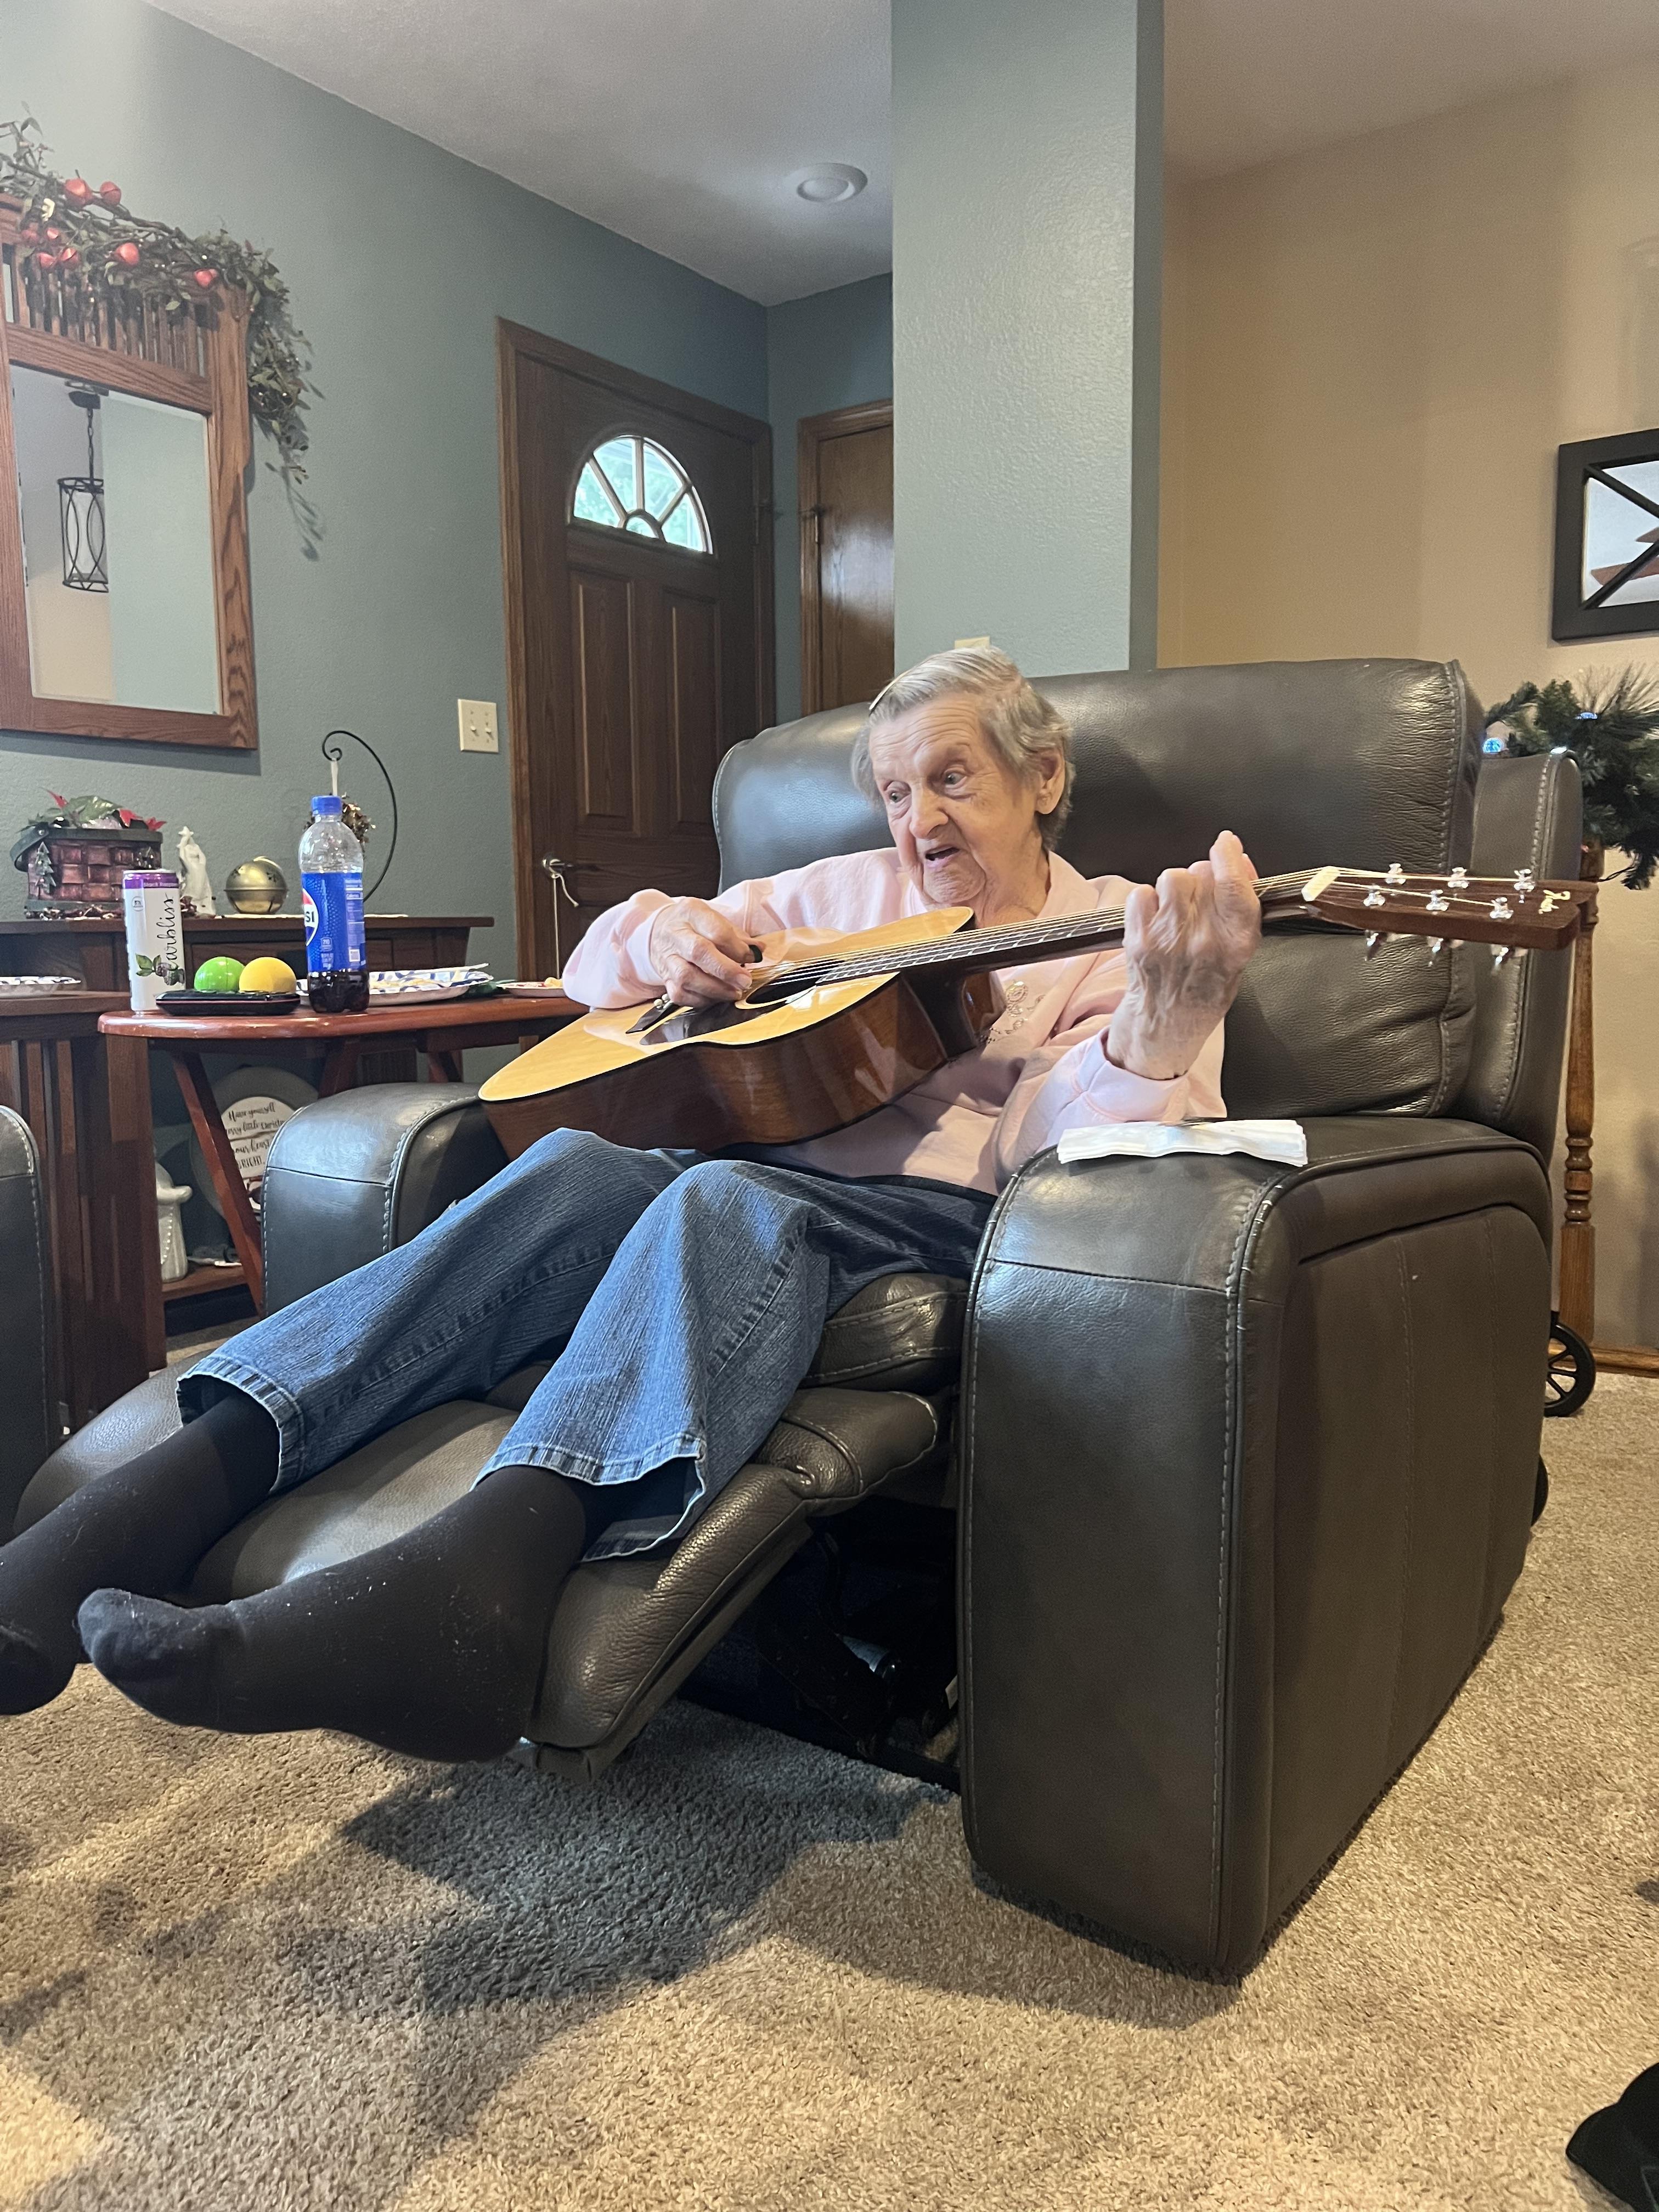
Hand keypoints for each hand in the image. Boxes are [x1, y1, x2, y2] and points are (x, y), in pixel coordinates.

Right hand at [646, 898, 756, 1007]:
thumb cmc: (691, 925)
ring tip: (734, 992)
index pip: (716, 930)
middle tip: (744, 981)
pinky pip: (680, 994)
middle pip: (698, 952)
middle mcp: (676, 934)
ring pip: (687, 977)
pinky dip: (701, 999)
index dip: (737, 948)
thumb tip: (758, 950)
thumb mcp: (713, 918)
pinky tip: (716, 997)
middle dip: (726, 970)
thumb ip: (736, 935)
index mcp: (691, 913)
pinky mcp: (664, 979)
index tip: (752, 957)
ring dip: (715, 989)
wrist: (658, 932)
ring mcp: (667, 957)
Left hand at [1105, 830, 1260, 1080]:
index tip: (1226, 843)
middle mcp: (1203, 940)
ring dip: (1176, 887)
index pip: (1234, 887)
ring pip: (1173, 878)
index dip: (1229, 857)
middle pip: (1202, 874)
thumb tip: (1238, 861)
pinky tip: (1156, 920)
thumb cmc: (1205, 990)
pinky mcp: (1139, 939)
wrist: (1167, 1025)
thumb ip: (1241, 910)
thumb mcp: (1240, 955)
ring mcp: (1168, 939)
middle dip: (1203, 876)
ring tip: (1178, 910)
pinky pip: (1142, 893)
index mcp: (1236, 944)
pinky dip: (1148, 900)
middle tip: (1201, 899)